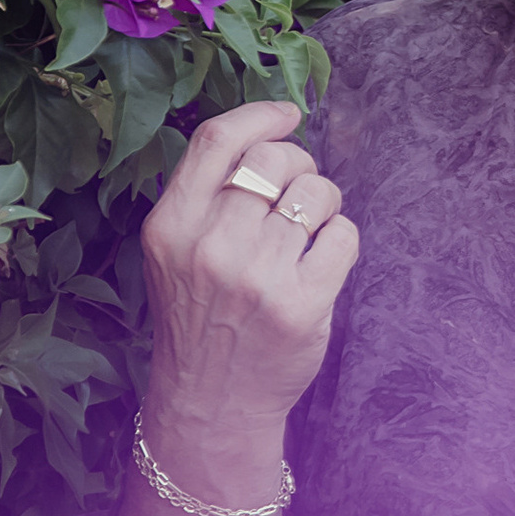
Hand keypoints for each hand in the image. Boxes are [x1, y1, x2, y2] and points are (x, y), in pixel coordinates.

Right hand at [138, 101, 357, 498]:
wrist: (211, 401)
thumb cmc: (200, 316)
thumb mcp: (175, 253)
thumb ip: (207, 196)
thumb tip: (271, 133)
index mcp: (171, 227)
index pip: (217, 140)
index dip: (260, 115)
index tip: (287, 114)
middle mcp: (210, 247)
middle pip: (275, 160)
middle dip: (299, 164)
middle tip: (298, 192)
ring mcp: (256, 278)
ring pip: (317, 194)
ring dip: (324, 204)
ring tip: (309, 230)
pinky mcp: (300, 306)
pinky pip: (343, 235)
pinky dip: (341, 239)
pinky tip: (321, 260)